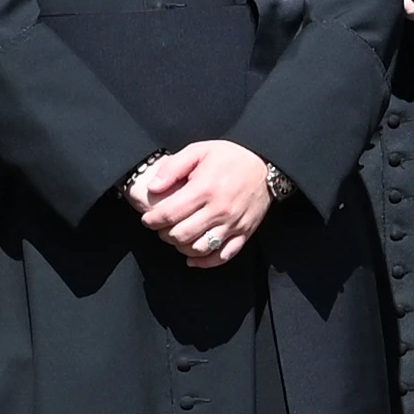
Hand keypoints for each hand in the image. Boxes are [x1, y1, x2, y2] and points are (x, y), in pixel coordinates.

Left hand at [128, 136, 283, 267]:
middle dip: (164, 234)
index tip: (147, 219)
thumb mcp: (199, 151)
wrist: (266, 166)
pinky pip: (222, 256)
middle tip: (161, 228)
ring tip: (177, 237)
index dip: (153, 220)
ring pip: (199, 248)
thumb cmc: (230, 157)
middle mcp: (219, 210)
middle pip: (181, 235)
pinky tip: (192, 258)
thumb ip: (173, 168)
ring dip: (182, 247)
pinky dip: (205, 262)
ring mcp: (233, 225)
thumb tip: (153, 188)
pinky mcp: (244, 234)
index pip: (170, 214)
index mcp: (205, 189)